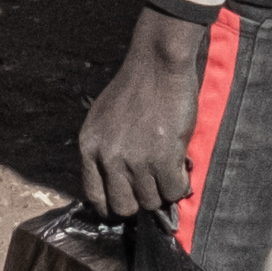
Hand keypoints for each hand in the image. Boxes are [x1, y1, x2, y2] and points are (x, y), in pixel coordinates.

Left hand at [78, 5, 210, 217]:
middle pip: (124, 206)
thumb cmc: (136, 86)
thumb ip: (106, 150)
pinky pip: (174, 190)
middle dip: (141, 200)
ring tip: (170, 167)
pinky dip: (181, 183)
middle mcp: (108, 157)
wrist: (158, 63)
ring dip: (164, 189)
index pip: (95, 197)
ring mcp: (135, 160)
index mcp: (89, 147)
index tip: (129, 200)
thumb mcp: (104, 119)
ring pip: (151, 201)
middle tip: (154, 183)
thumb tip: (120, 182)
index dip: (114, 204)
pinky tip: (182, 165)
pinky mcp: (162, 159)